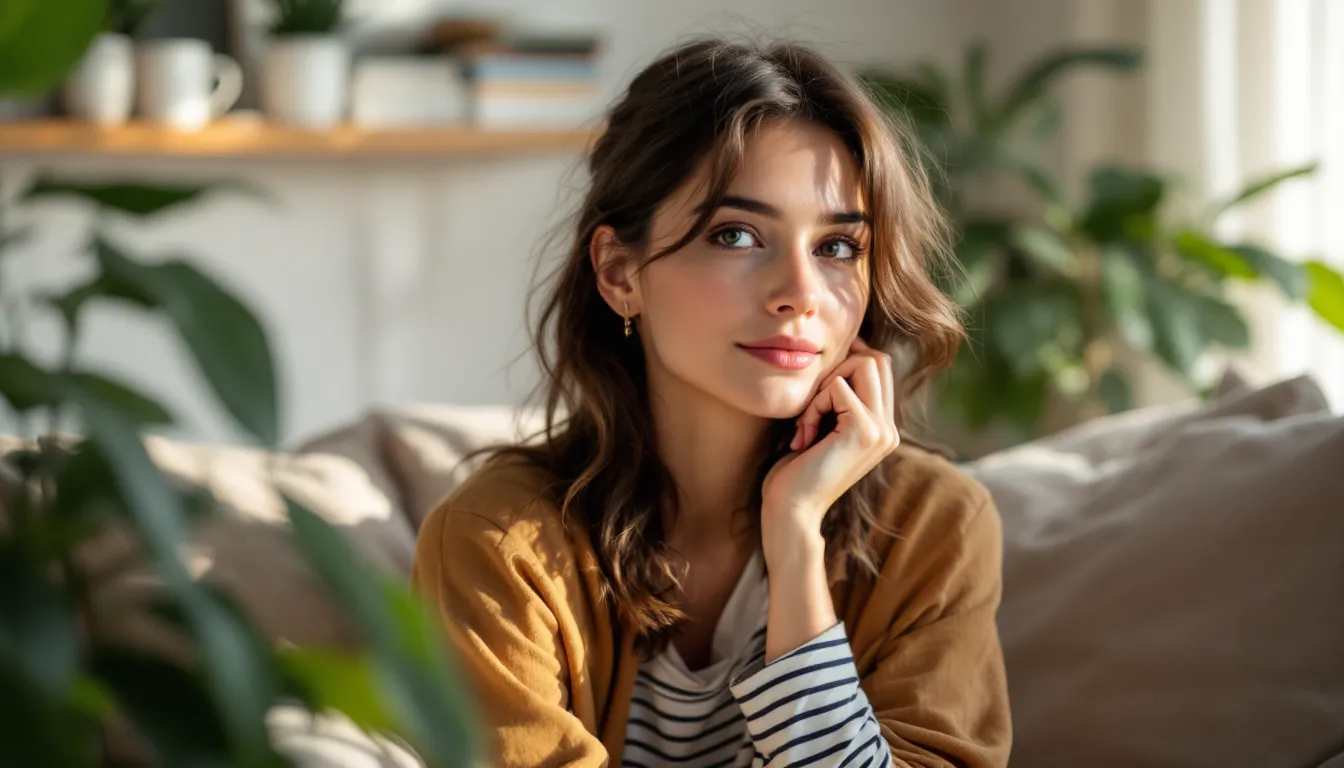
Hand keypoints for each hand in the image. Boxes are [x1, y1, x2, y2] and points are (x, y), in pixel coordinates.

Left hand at [760, 337, 898, 559]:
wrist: (790, 512)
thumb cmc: (795, 471)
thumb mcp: (822, 427)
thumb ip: (837, 398)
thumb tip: (842, 353)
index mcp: (883, 429)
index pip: (879, 366)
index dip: (846, 364)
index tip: (815, 393)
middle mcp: (890, 430)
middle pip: (877, 360)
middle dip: (836, 371)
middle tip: (811, 406)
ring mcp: (882, 431)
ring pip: (864, 365)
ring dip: (824, 387)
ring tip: (807, 423)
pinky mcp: (865, 430)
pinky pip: (838, 387)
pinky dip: (813, 405)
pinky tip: (802, 436)